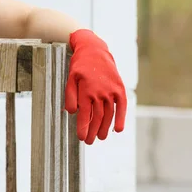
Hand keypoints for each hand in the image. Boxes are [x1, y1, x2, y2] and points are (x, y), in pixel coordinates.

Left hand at [64, 29, 126, 143]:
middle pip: (97, 118)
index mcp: (86, 91)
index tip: (81, 137)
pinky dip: (120, 118)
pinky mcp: (119, 89)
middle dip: (92, 131)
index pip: (84, 115)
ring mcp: (111, 91)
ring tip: (100, 137)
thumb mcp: (70, 78)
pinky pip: (121, 106)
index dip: (83, 128)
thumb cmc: (80, 65)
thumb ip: (70, 96)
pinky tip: (118, 129)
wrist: (95, 50)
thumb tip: (72, 113)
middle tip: (89, 141)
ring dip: (104, 128)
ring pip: (108, 115)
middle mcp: (99, 93)